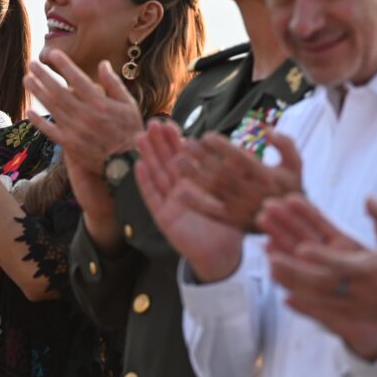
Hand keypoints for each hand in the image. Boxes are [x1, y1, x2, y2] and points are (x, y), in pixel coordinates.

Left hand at [25, 53, 142, 174]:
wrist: (127, 164)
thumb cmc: (130, 130)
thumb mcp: (129, 104)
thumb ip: (114, 84)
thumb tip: (102, 63)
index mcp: (101, 103)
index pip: (78, 79)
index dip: (64, 65)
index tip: (53, 53)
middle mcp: (86, 115)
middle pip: (60, 92)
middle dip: (44, 76)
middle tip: (31, 64)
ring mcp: (76, 130)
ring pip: (53, 108)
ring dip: (38, 93)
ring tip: (26, 80)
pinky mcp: (70, 145)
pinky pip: (50, 131)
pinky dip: (39, 122)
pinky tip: (29, 112)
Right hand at [135, 119, 243, 281]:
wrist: (222, 254)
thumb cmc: (227, 226)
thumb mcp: (231, 197)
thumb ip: (231, 177)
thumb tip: (238, 152)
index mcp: (193, 183)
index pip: (182, 157)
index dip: (174, 140)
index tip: (170, 123)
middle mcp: (178, 190)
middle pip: (166, 162)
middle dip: (159, 142)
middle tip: (153, 122)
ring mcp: (169, 203)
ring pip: (156, 175)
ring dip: (148, 156)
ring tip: (141, 137)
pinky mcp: (163, 218)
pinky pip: (153, 198)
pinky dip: (145, 182)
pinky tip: (139, 165)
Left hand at [176, 130, 300, 229]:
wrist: (292, 223)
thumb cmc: (290, 189)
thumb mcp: (295, 165)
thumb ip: (285, 144)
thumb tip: (267, 130)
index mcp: (265, 176)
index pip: (239, 158)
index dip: (221, 147)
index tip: (206, 136)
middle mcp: (251, 192)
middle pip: (221, 172)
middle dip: (202, 157)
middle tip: (186, 144)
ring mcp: (241, 208)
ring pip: (213, 190)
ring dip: (193, 174)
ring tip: (178, 161)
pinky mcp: (233, 221)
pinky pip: (211, 212)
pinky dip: (194, 203)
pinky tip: (178, 193)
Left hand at [261, 196, 376, 356]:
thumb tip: (368, 198)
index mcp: (371, 269)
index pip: (343, 263)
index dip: (322, 257)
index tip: (302, 248)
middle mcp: (361, 290)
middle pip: (323, 283)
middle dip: (296, 271)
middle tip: (272, 258)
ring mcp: (356, 305)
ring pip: (320, 298)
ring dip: (295, 286)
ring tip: (270, 271)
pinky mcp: (353, 314)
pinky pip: (325, 312)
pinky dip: (306, 307)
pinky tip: (286, 300)